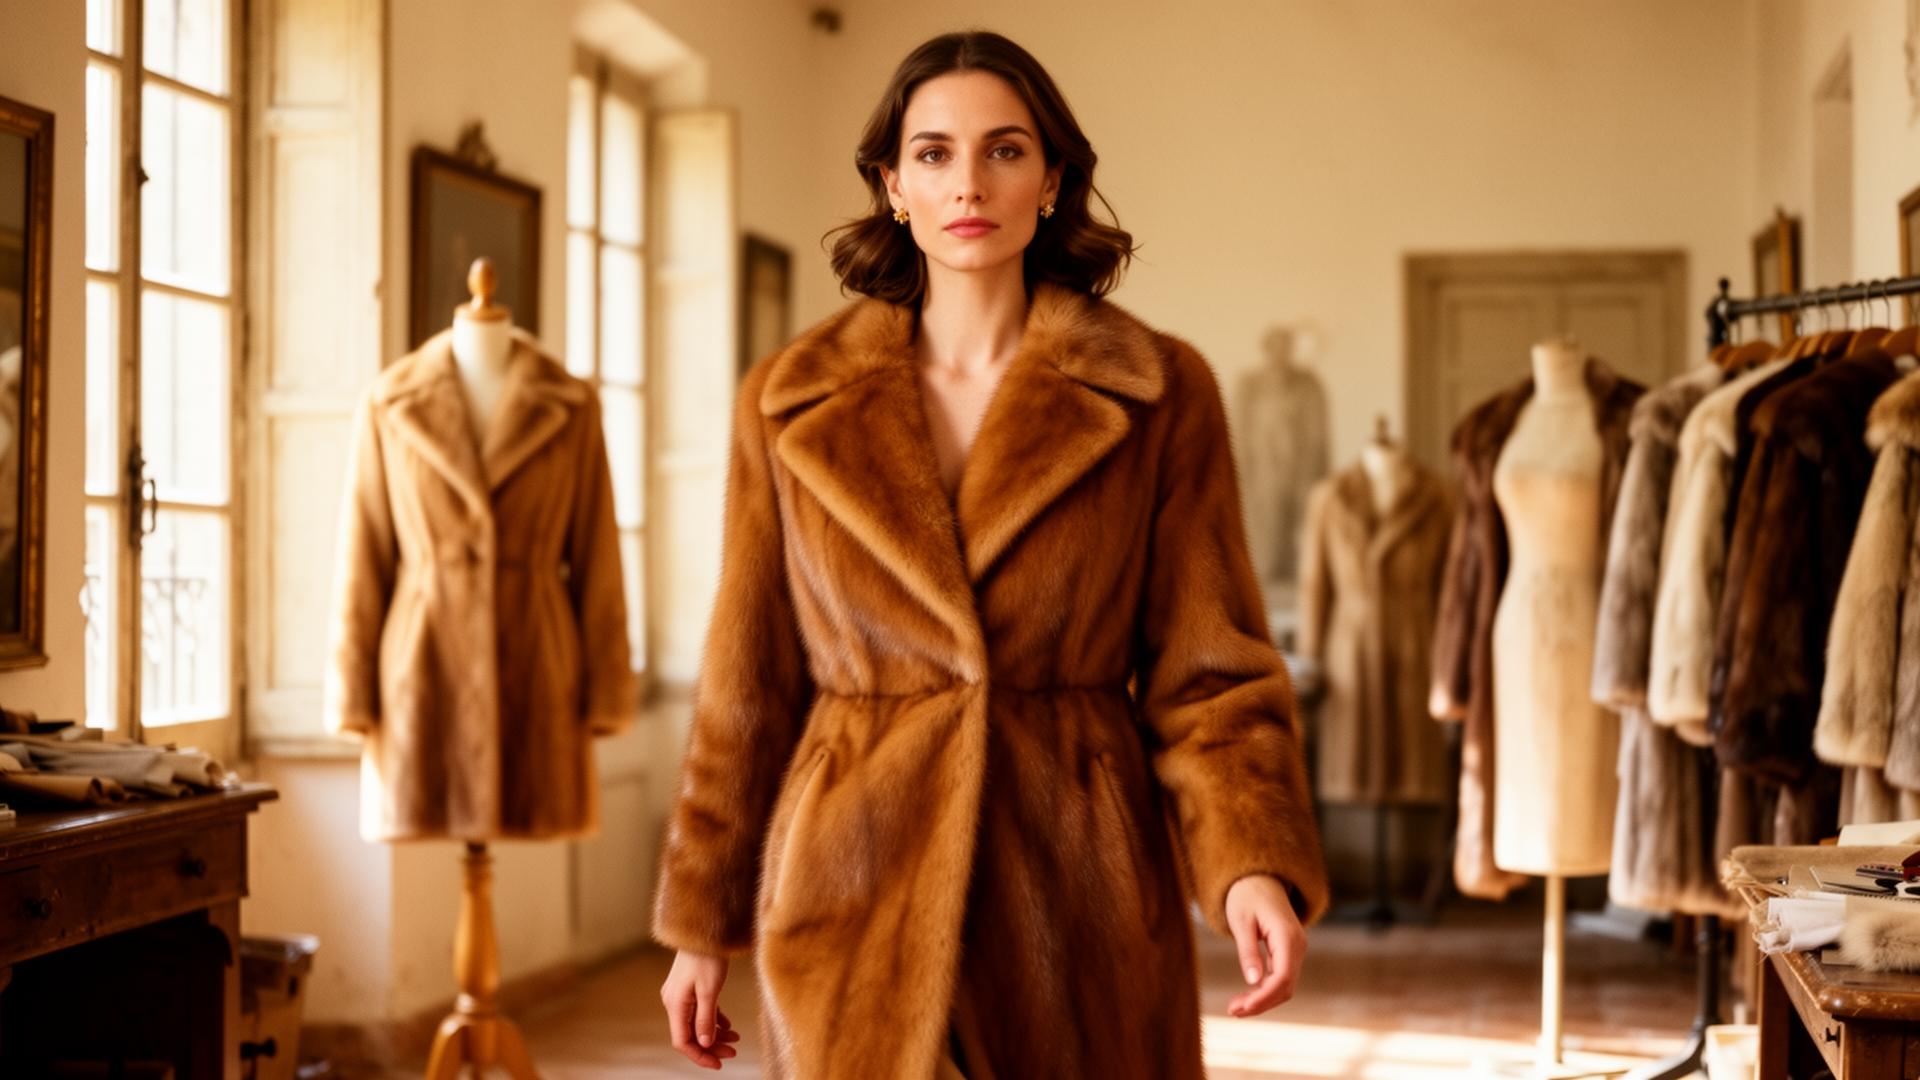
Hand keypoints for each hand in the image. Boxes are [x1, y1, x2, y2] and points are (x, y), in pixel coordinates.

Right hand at [661, 950, 741, 1068]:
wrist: (705, 928)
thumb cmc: (707, 956)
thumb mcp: (710, 990)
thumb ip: (706, 1019)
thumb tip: (705, 1044)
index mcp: (675, 1004)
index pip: (683, 1041)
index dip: (700, 1056)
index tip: (719, 1063)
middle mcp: (674, 1002)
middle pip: (690, 1034)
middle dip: (711, 1046)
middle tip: (733, 1052)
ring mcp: (681, 995)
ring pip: (696, 1024)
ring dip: (715, 1034)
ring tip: (736, 1039)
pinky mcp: (690, 988)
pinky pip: (700, 1011)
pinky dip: (714, 1020)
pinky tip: (729, 1025)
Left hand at [1223, 873, 1305, 1016]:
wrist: (1258, 878)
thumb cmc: (1246, 896)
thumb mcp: (1241, 922)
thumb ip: (1248, 951)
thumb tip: (1254, 982)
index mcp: (1287, 937)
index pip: (1282, 978)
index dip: (1263, 998)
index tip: (1241, 1008)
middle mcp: (1298, 946)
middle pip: (1285, 987)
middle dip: (1260, 1003)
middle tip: (1232, 1011)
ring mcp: (1296, 950)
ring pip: (1284, 986)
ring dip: (1262, 1000)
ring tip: (1235, 1007)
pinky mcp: (1289, 953)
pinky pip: (1281, 977)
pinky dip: (1264, 990)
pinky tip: (1246, 996)